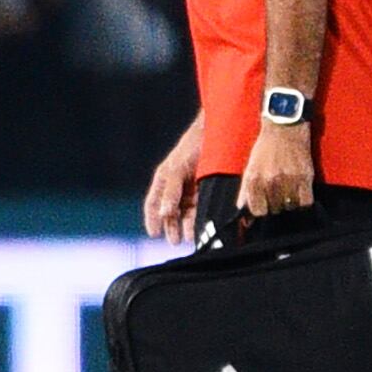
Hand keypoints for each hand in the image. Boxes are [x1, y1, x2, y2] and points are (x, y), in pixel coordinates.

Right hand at [143, 119, 204, 241]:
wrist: (219, 130)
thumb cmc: (193, 145)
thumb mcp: (177, 168)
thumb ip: (170, 191)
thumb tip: (164, 214)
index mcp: (165, 179)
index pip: (153, 203)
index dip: (152, 219)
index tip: (154, 234)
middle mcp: (177, 186)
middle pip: (171, 212)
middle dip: (172, 228)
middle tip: (176, 241)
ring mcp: (193, 188)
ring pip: (188, 213)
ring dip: (188, 226)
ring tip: (191, 237)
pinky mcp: (208, 189)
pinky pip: (202, 207)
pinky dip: (202, 218)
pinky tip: (205, 226)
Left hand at [238, 119, 314, 220]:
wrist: (285, 127)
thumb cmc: (266, 147)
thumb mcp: (250, 166)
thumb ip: (245, 190)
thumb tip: (241, 209)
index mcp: (255, 179)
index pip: (258, 211)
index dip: (261, 210)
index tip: (264, 206)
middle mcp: (271, 181)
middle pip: (275, 210)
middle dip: (275, 205)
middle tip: (278, 194)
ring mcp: (289, 180)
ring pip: (290, 207)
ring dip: (289, 203)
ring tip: (288, 192)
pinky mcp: (305, 177)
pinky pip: (305, 202)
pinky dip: (303, 201)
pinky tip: (300, 193)